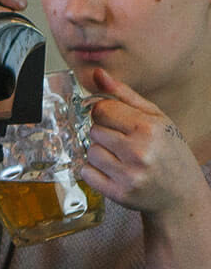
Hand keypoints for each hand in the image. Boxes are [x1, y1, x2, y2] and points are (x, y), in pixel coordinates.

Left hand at [83, 70, 209, 218]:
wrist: (182, 194)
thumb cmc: (170, 151)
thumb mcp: (155, 118)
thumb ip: (124, 95)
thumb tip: (97, 74)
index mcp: (149, 128)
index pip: (102, 109)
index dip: (105, 113)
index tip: (116, 120)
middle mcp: (139, 152)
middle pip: (94, 130)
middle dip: (106, 134)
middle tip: (124, 142)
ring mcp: (128, 175)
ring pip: (90, 151)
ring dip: (101, 153)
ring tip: (122, 158)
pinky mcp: (118, 193)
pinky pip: (86, 173)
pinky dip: (95, 171)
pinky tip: (115, 171)